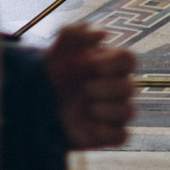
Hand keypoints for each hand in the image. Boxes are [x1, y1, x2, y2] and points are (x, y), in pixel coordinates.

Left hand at [44, 22, 135, 149]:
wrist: (38, 100)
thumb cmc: (55, 71)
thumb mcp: (59, 48)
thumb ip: (77, 33)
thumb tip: (102, 34)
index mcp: (110, 65)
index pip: (129, 60)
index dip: (113, 63)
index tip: (92, 64)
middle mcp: (117, 87)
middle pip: (131, 87)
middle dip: (107, 88)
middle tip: (84, 88)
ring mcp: (114, 111)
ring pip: (129, 112)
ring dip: (108, 110)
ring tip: (86, 107)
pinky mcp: (108, 133)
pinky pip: (121, 136)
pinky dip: (107, 132)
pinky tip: (87, 126)